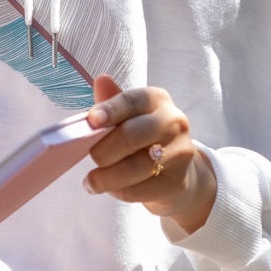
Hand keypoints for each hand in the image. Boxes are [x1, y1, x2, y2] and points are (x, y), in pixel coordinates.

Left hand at [84, 75, 216, 233]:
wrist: (178, 173)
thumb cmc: (145, 139)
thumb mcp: (131, 117)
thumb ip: (113, 102)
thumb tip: (100, 80)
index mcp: (158, 100)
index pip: (132, 101)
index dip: (110, 110)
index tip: (91, 120)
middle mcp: (174, 122)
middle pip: (131, 135)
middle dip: (103, 150)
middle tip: (91, 157)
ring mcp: (179, 152)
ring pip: (134, 167)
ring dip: (106, 177)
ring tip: (92, 181)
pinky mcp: (177, 182)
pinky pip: (139, 189)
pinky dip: (118, 191)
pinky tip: (111, 188)